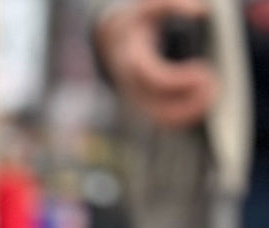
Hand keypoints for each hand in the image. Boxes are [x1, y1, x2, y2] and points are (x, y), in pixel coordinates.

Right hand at [95, 0, 218, 129]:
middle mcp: (132, 86)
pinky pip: (165, 120)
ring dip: (190, 112)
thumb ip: (172, 3)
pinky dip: (185, 115)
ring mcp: (137, 99)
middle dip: (189, 103)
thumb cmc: (135, 23)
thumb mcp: (147, 7)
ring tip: (213, 92)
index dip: (181, 80)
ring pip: (163, 119)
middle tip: (213, 84)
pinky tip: (203, 100)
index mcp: (132, 61)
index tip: (204, 70)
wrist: (111, 43)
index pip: (155, 79)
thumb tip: (201, 12)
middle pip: (159, 108)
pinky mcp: (144, 106)